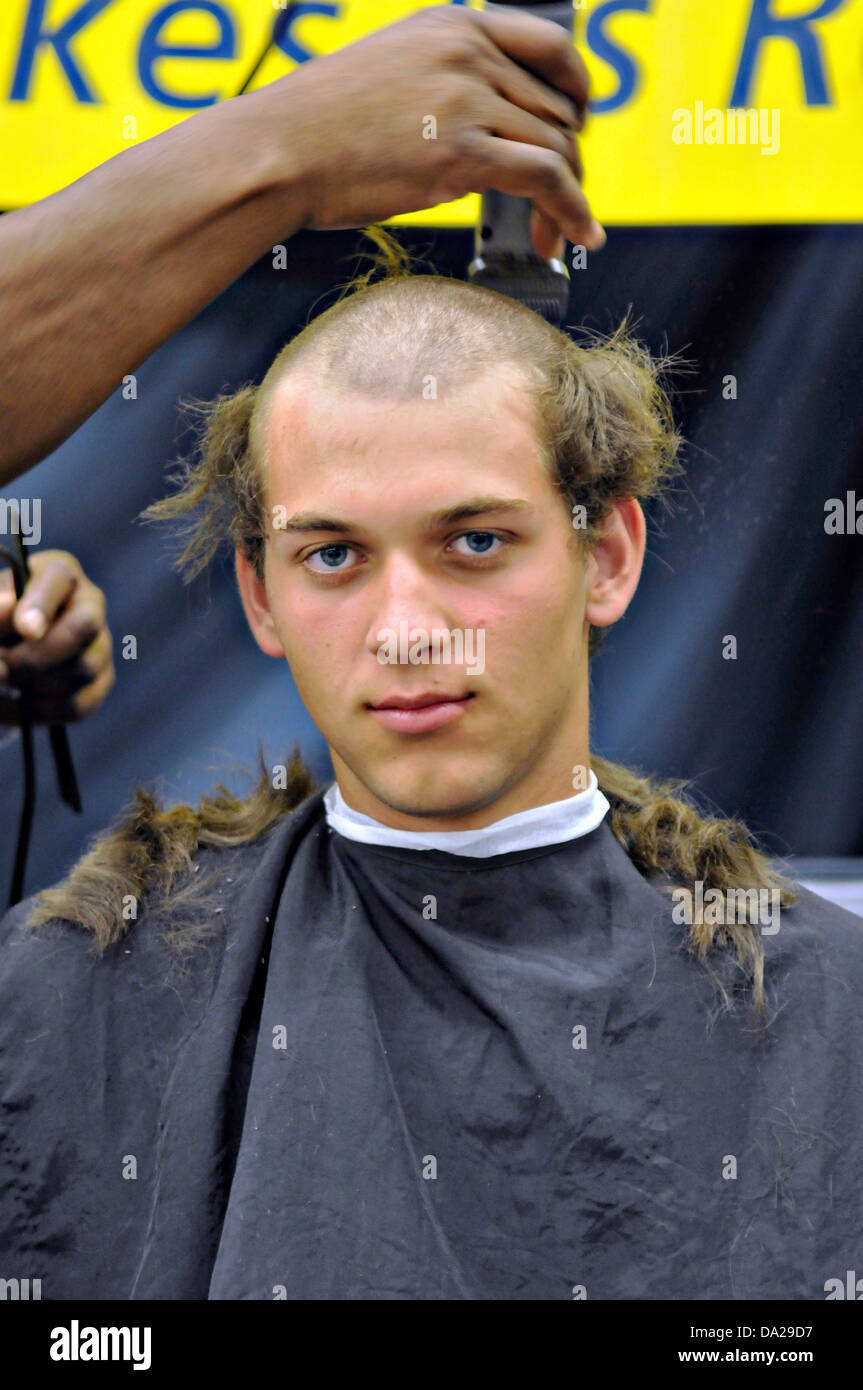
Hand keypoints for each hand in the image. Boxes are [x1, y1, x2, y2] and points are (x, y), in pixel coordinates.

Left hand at [0, 550, 114, 724]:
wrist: (3, 654)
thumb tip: (8, 608)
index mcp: (57, 573)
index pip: (59, 577)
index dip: (42, 604)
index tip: (23, 629)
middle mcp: (88, 603)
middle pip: (86, 627)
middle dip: (40, 654)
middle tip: (2, 668)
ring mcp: (100, 644)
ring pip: (82, 669)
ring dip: (36, 682)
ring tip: (6, 679)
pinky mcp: (101, 682)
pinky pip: (79, 703)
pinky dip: (44, 708)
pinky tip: (23, 699)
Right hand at [274, 3, 602, 257]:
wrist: (276, 152)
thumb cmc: (319, 128)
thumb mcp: (389, 73)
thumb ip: (442, 81)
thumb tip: (484, 123)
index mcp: (453, 25)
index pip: (551, 48)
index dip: (580, 92)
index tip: (579, 128)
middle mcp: (468, 52)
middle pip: (559, 110)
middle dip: (571, 164)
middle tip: (562, 207)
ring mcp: (466, 100)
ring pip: (558, 148)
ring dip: (568, 199)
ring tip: (558, 238)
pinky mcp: (462, 153)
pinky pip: (546, 179)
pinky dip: (572, 212)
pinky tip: (576, 238)